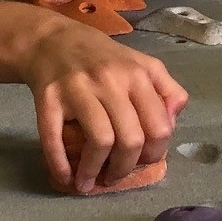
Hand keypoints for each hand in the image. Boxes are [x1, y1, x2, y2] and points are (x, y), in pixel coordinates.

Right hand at [20, 19, 188, 192]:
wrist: (51, 39)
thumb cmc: (100, 58)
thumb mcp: (140, 64)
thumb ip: (166, 89)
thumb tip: (173, 123)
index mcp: (138, 75)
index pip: (159, 127)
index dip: (154, 154)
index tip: (142, 163)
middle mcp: (110, 80)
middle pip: (131, 139)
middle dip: (125, 168)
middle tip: (115, 176)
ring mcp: (79, 89)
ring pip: (100, 141)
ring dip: (95, 171)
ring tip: (90, 181)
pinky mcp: (48, 98)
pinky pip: (54, 139)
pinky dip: (60, 165)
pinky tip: (66, 177)